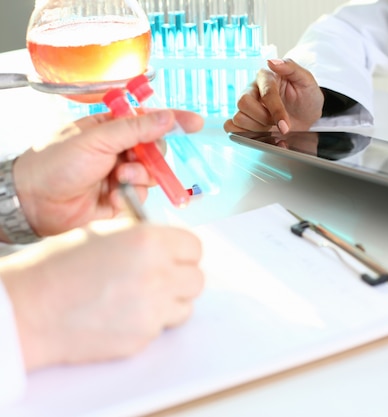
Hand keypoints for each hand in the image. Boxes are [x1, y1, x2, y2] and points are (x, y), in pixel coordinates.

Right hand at [0, 223, 203, 370]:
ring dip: (170, 301)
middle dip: (180, 277)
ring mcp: (153, 308)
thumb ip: (142, 237)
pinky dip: (150, 321)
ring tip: (139, 297)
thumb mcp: (104, 234)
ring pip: (185, 305)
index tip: (174, 256)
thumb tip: (165, 244)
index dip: (182, 252)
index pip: (194, 247)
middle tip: (159, 277)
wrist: (30, 309)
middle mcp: (158, 274)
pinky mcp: (144, 336)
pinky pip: (162, 326)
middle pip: (196, 278)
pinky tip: (123, 313)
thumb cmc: (57, 268)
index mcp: (150, 241)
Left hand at [12, 109, 203, 236]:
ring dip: (139, 177)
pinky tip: (112, 196)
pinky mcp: (119, 199)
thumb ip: (136, 129)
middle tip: (137, 160)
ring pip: (151, 175)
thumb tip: (167, 117)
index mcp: (110, 128)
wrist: (35, 202)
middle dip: (152, 157)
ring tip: (118, 180)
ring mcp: (118, 175)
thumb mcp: (97, 139)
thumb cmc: (54, 163)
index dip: (172, 120)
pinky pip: (141, 196)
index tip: (194, 123)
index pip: (148, 120)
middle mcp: (117, 150)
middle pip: (156, 150)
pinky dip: (130, 196)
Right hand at [224, 58, 323, 133]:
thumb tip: (272, 61)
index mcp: (266, 77)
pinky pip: (232, 126)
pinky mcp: (245, 119)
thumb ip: (291, 67)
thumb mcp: (307, 80)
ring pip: (238, 117)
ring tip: (271, 127)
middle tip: (278, 123)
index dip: (276, 111)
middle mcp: (253, 89)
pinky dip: (243, 133)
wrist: (308, 115)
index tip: (285, 126)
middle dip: (263, 118)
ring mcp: (247, 105)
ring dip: (257, 128)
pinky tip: (258, 133)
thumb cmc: (306, 96)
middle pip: (243, 103)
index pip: (265, 93)